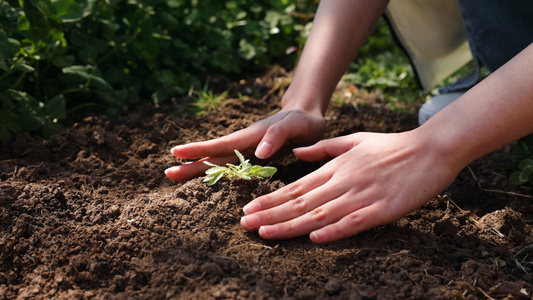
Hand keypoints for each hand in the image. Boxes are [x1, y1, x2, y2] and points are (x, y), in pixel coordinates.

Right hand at [165, 108, 325, 180]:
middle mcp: (245, 144)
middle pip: (214, 156)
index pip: (222, 145)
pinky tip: (205, 179)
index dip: (200, 150)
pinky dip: (215, 172)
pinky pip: (231, 167)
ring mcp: (247, 150)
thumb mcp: (296, 125)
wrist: (308, 117)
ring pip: (219, 162)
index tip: (176, 152)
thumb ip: (278, 135)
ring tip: (176, 174)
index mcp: (252, 136)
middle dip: (191, 163)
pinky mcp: (253, 157)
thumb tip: (259, 152)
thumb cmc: (303, 121)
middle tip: (167, 173)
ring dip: (198, 168)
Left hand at [240, 131, 460, 242]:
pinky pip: (354, 222)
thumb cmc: (391, 146)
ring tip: (264, 233)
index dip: (270, 199)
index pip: (296, 186)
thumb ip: (324, 149)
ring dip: (290, 225)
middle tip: (244, 224)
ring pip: (319, 213)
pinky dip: (334, 231)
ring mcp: (362, 196)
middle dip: (270, 214)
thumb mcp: (354, 140)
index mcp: (336, 167)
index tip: (249, 208)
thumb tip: (297, 153)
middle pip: (300, 202)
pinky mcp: (382, 209)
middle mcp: (343, 181)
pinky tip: (314, 238)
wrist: (430, 149)